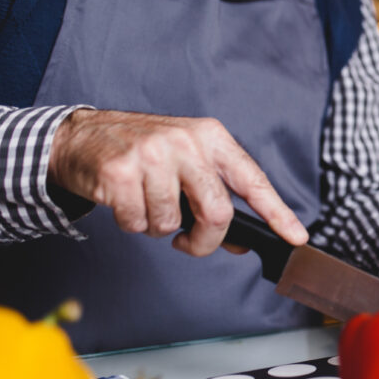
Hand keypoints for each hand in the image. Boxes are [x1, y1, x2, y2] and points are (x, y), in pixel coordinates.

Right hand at [48, 109, 307, 255]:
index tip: (297, 236)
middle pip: (217, 212)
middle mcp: (186, 142)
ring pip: (172, 224)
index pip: (253, 180)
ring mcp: (152, 156)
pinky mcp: (120, 173)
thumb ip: (216, 195)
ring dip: (158, 227)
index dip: (278, 213)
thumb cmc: (141, 151)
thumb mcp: (187, 161)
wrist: (82, 135)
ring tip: (146, 202)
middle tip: (190, 243)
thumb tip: (240, 240)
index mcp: (211, 137)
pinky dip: (132, 223)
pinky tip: (125, 200)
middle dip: (205, 241)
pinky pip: (138, 223)